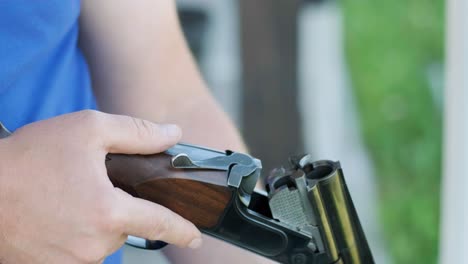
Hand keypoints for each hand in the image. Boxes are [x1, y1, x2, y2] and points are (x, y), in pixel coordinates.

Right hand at [0, 110, 201, 263]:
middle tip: (88, 184)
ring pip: (100, 238)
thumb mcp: (88, 130)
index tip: (195, 237)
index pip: (159, 224)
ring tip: (65, 197)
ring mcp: (70, 261)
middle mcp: (93, 245)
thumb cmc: (29, 158)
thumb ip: (137, 133)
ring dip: (93, 219)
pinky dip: (74, 231)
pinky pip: (77, 249)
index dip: (181, 230)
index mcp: (108, 213)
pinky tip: (55, 212)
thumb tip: (172, 134)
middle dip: (117, 206)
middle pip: (124, 226)